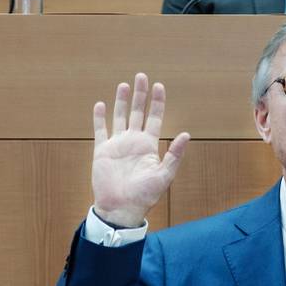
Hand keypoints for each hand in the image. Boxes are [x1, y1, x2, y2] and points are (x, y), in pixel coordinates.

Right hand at [91, 73, 189, 227]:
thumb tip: (186, 134)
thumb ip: (174, 155)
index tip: (159, 86)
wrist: (121, 209)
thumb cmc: (144, 196)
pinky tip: (100, 104)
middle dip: (140, 95)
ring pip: (119, 117)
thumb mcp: (164, 176)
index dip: (157, 102)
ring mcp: (117, 145)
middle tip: (142, 76)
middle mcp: (133, 142)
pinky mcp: (102, 151)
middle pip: (137, 112)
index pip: (154, 118)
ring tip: (124, 85)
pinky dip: (99, 117)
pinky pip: (100, 130)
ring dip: (122, 101)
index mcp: (148, 146)